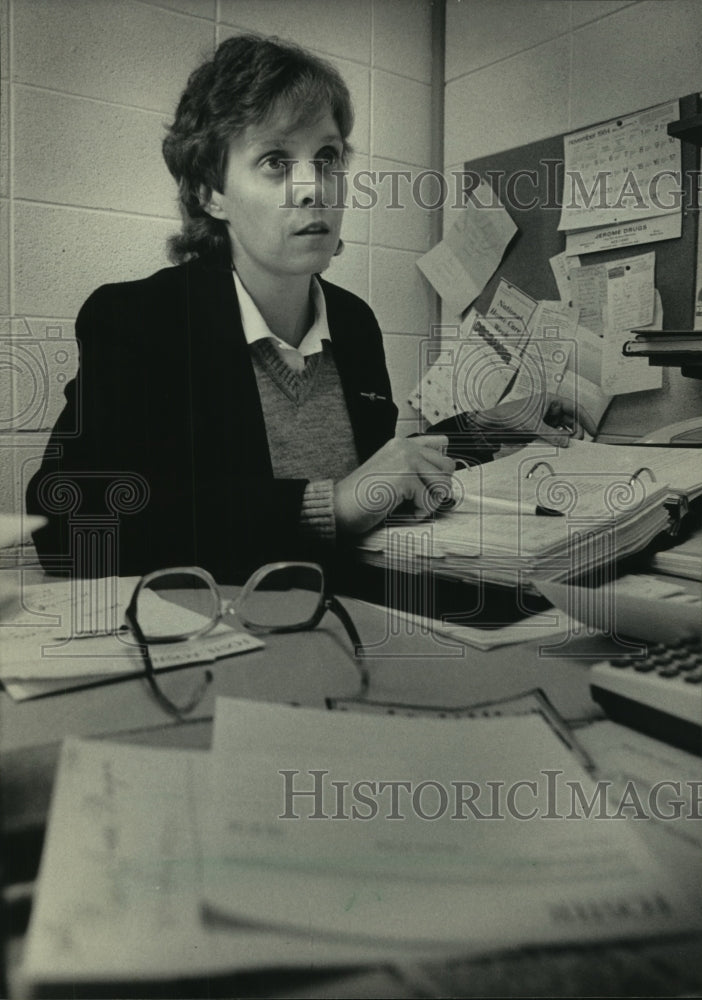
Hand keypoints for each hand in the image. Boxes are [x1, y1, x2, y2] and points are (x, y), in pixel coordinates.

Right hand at [334, 435, 455, 534]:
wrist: (339, 506)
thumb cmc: (363, 496)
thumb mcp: (392, 472)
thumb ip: (415, 465)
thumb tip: (449, 466)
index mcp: (402, 444)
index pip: (441, 444)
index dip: (441, 467)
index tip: (428, 481)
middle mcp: (405, 447)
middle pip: (447, 467)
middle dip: (437, 488)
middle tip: (418, 498)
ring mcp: (406, 460)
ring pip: (443, 484)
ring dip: (429, 502)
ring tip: (409, 506)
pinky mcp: (405, 477)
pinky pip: (429, 500)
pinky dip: (419, 513)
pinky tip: (402, 512)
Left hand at [476, 393, 594, 446]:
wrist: (492, 424)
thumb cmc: (509, 416)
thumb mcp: (533, 426)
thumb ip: (552, 435)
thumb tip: (567, 442)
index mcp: (551, 400)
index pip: (575, 408)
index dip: (586, 419)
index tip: (593, 430)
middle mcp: (550, 408)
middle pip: (571, 421)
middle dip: (575, 432)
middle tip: (577, 443)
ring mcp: (545, 418)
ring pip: (563, 429)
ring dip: (566, 438)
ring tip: (568, 447)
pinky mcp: (540, 427)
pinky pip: (554, 435)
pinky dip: (557, 441)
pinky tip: (558, 447)